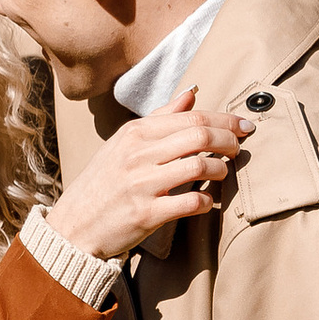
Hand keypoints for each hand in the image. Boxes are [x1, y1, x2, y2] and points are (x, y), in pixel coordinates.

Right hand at [46, 90, 250, 263]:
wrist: (74, 225)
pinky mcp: (146, 214)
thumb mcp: (124, 143)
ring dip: (220, 170)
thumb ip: (160, 118)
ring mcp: (141, 184)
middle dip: (229, 141)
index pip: (192, 117)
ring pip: (199, 166)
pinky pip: (190, 202)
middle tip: (238, 149)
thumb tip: (191, 94)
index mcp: (135, 133)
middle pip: (200, 136)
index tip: (244, 126)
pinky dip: (206, 201)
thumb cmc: (103, 183)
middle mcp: (138, 154)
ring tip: (223, 173)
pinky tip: (206, 201)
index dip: (225, 120)